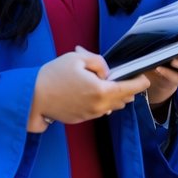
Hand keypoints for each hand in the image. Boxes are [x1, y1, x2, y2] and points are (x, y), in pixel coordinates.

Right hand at [27, 46, 150, 131]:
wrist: (32, 97)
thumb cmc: (53, 75)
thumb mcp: (77, 58)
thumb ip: (98, 62)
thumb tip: (106, 71)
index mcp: (101, 91)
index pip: (129, 89)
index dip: (140, 83)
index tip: (145, 78)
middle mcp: (98, 106)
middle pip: (123, 100)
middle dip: (129, 90)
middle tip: (130, 78)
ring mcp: (90, 115)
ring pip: (111, 107)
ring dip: (116, 97)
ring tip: (113, 85)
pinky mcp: (81, 119)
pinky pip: (99, 111)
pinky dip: (103, 103)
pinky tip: (97, 93)